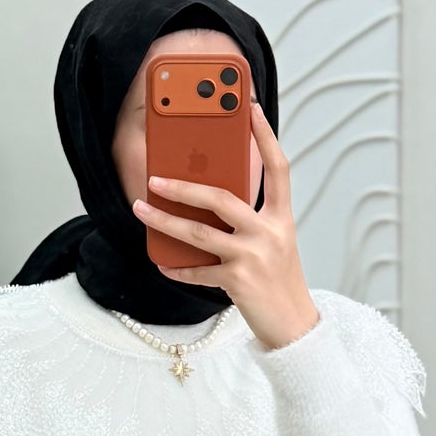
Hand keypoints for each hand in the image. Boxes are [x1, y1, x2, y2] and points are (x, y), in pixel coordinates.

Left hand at [131, 99, 319, 350]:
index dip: (265, 137)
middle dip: (184, 187)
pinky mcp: (237, 281)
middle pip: (221, 198)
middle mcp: (269, 233)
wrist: (295, 326)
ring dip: (164, 221)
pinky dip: (177, 268)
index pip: (278, 169)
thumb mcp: (275, 243)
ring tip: (141, 209)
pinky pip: (197, 271)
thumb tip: (210, 198)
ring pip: (199, 233)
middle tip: (156, 178)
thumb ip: (251, 220)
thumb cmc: (280, 282)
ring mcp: (253, 257)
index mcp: (281, 218)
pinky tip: (161, 263)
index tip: (250, 110)